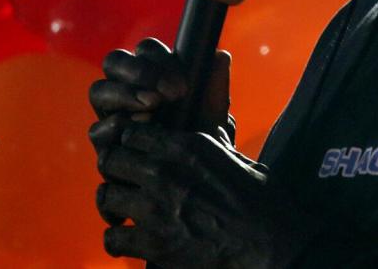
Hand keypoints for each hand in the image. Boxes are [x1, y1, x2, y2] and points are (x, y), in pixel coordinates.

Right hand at [89, 38, 235, 152]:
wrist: (194, 186)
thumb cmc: (202, 144)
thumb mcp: (214, 117)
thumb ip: (215, 89)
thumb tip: (220, 56)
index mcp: (152, 76)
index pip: (145, 50)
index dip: (158, 58)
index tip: (181, 84)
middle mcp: (127, 91)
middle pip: (113, 62)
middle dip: (137, 71)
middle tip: (164, 94)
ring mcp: (111, 115)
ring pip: (99, 90)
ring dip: (123, 94)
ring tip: (152, 108)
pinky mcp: (105, 144)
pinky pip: (97, 130)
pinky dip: (115, 127)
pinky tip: (137, 133)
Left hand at [96, 122, 311, 267]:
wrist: (272, 244)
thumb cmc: (264, 202)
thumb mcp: (242, 161)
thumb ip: (217, 147)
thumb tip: (214, 133)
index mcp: (188, 146)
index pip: (133, 132)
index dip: (131, 144)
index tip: (137, 157)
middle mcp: (166, 170)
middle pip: (111, 159)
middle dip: (116, 171)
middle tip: (126, 184)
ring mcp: (156, 206)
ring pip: (106, 196)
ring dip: (114, 206)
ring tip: (125, 214)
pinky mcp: (154, 243)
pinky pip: (111, 237)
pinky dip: (118, 240)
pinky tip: (130, 241)